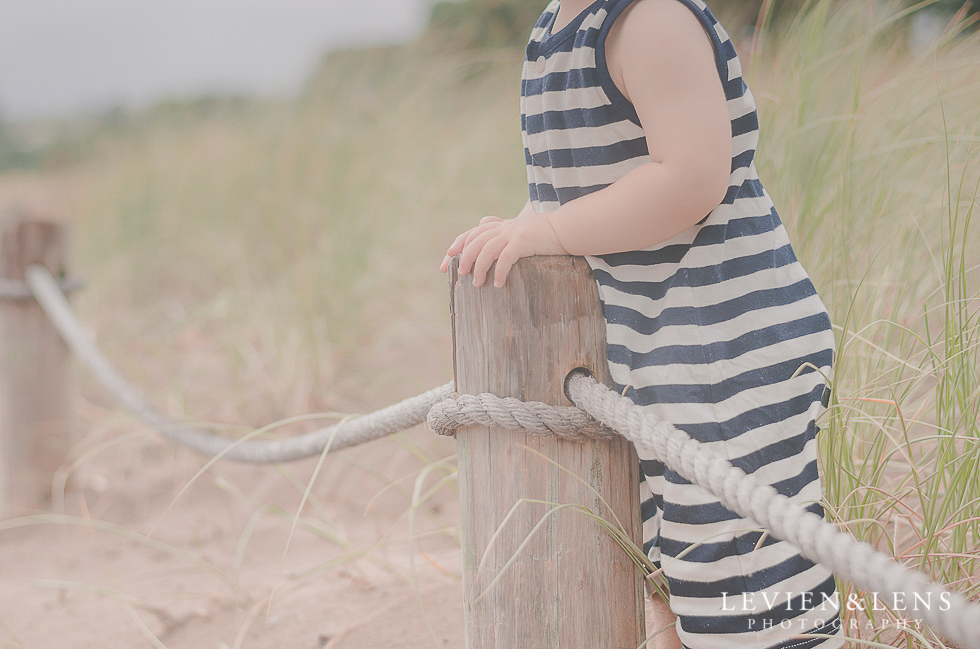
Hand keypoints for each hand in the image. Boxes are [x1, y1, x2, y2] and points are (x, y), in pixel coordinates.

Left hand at [439, 213, 567, 286]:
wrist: (565, 228)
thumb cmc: (545, 232)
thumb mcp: (520, 228)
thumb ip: (502, 228)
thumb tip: (482, 224)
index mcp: (501, 226)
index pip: (472, 233)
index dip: (457, 245)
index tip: (447, 259)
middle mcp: (503, 228)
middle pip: (474, 241)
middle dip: (463, 258)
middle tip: (460, 274)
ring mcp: (512, 233)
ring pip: (486, 250)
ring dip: (479, 268)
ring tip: (477, 283)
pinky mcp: (523, 241)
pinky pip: (505, 258)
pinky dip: (500, 272)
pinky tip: (499, 284)